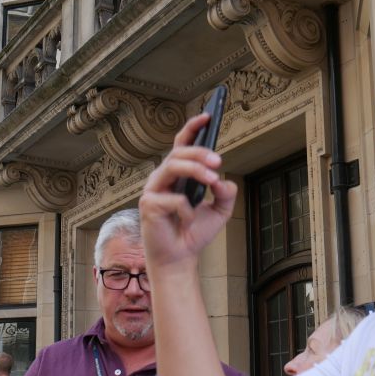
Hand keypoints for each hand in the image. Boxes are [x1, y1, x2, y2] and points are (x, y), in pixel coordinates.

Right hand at [139, 114, 237, 271]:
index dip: (192, 128)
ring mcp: (153, 190)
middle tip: (218, 162)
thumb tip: (223, 181)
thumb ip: (226, 194)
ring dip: (195, 170)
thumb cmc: (193, 233)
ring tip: (212, 180)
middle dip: (200, 152)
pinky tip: (187, 221)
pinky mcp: (148, 206)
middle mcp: (163, 178)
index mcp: (177, 175)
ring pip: (172, 166)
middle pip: (178, 152)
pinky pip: (173, 199)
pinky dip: (187, 210)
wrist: (180, 259)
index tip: (208, 116)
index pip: (182, 145)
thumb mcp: (220, 211)